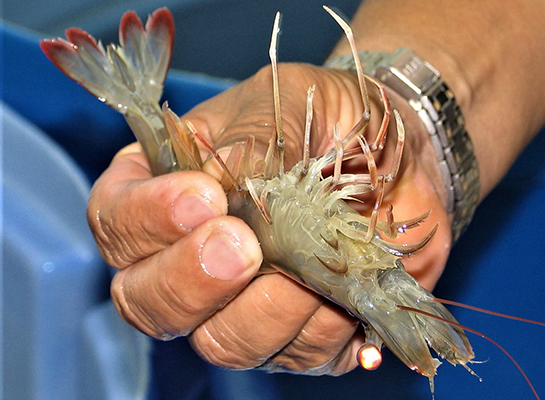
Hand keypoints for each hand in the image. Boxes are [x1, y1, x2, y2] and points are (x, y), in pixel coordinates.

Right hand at [88, 62, 451, 375]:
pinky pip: (296, 356)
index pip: (116, 222)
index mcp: (167, 189)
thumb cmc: (329, 116)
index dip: (146, 221)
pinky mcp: (299, 336)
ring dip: (267, 308)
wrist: (398, 150)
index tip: (202, 198)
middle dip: (192, 280)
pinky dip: (324, 325)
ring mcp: (243, 305)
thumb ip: (248, 140)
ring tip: (312, 261)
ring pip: (220, 342)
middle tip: (242, 246)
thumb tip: (221, 188)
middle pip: (147, 302)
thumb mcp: (284, 101)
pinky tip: (345, 283)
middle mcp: (192, 257)